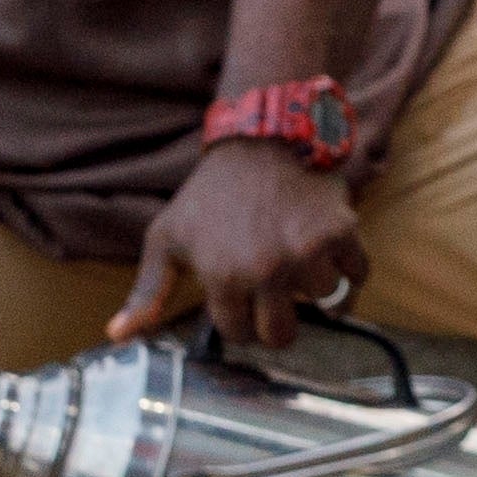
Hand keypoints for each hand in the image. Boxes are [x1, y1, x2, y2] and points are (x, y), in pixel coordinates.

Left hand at [113, 137, 366, 352]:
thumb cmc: (208, 194)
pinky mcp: (341, 232)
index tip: (242, 302)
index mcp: (223, 279)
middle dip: (278, 320)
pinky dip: (349, 269)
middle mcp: (268, 272)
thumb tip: (119, 336)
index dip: (241, 321)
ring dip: (313, 285)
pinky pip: (357, 275)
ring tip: (297, 259)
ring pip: (323, 301)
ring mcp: (308, 252)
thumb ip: (146, 292)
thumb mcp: (166, 238)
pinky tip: (329, 254)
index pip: (241, 335)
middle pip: (283, 334)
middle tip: (274, 295)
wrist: (259, 140)